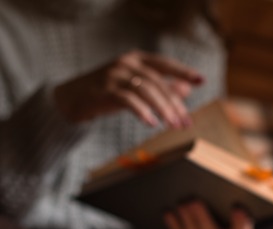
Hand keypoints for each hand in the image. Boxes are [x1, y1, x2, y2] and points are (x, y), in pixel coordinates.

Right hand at [53, 50, 203, 127]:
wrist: (70, 99)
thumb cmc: (106, 92)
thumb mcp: (135, 87)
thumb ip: (159, 87)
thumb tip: (186, 89)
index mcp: (135, 59)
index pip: (164, 64)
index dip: (183, 71)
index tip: (201, 80)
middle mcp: (125, 64)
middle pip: (157, 82)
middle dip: (174, 102)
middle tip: (186, 121)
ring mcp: (113, 76)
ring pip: (145, 91)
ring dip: (163, 109)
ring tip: (173, 125)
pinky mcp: (104, 91)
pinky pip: (127, 100)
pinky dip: (142, 112)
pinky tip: (151, 123)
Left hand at [163, 201, 253, 228]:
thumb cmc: (225, 220)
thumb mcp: (230, 213)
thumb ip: (229, 204)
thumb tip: (216, 188)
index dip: (240, 223)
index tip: (236, 208)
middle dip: (202, 218)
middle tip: (193, 201)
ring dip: (186, 221)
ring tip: (181, 204)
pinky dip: (174, 226)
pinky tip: (168, 213)